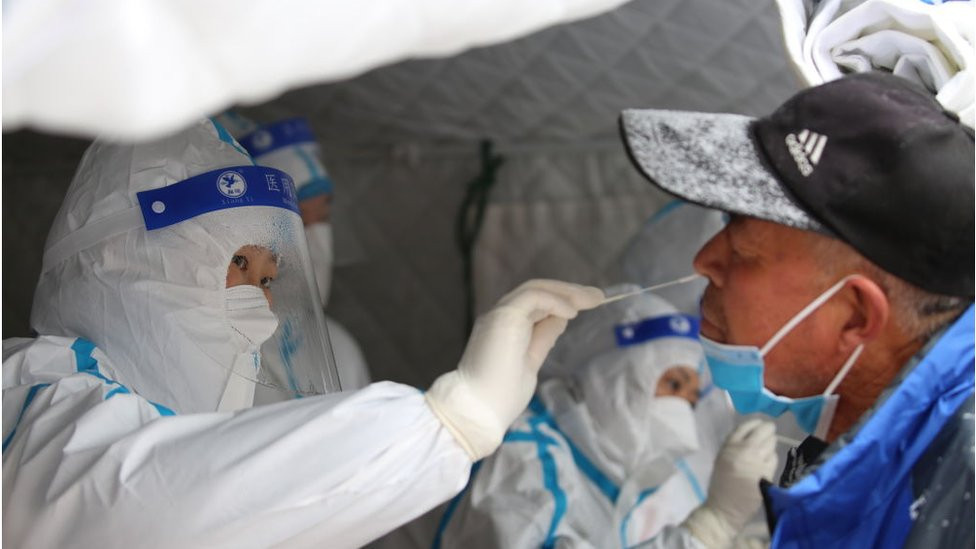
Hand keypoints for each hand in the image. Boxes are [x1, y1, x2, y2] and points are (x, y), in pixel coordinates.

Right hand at [425, 280, 603, 459]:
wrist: (478, 411)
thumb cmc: (500, 397)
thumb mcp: (531, 362)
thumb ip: (543, 338)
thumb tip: (560, 319)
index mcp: (505, 327)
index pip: (536, 304)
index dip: (563, 301)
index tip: (588, 303)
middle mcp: (500, 316)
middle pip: (537, 291)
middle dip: (569, 291)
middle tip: (598, 296)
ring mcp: (499, 314)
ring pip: (535, 289)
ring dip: (566, 292)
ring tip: (593, 299)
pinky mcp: (503, 316)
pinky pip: (532, 297)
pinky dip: (555, 300)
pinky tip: (572, 312)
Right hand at [683, 419, 777, 547]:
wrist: (724, 508)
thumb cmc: (721, 484)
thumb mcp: (722, 459)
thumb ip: (735, 446)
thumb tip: (753, 435)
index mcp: (728, 446)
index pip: (745, 426)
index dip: (755, 423)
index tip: (760, 424)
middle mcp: (743, 451)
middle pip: (762, 431)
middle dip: (768, 430)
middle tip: (770, 433)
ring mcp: (756, 462)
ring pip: (771, 444)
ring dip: (771, 444)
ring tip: (767, 449)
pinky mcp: (766, 474)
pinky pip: (774, 459)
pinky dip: (772, 459)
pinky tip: (767, 463)